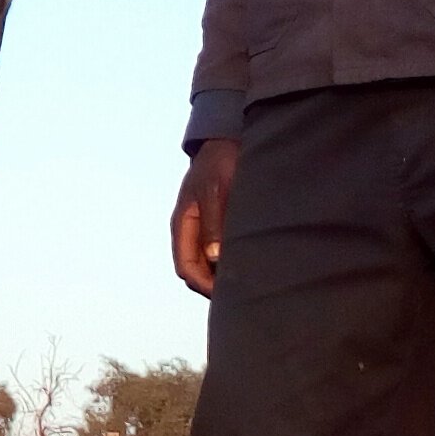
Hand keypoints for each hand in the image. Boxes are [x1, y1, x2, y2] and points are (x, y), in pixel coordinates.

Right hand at [172, 139, 239, 295]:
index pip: (185, 267)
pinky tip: (251, 264)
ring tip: (249, 282)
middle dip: (213, 286)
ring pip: (209, 264)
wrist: (228, 140)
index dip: (202, 284)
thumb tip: (214, 258)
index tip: (225, 294)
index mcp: (183, 224)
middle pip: (196, 270)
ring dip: (223, 275)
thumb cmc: (219, 163)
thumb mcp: (214, 191)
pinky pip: (222, 252)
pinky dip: (232, 262)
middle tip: (242, 294)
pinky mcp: (221, 224)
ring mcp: (206, 228)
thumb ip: (213, 223)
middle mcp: (192, 231)